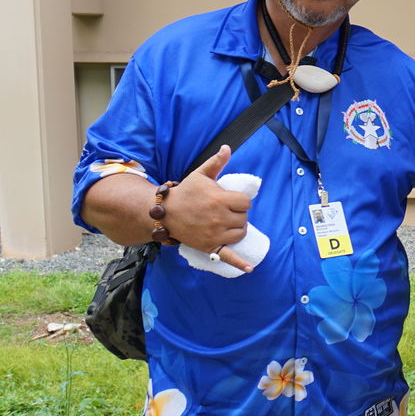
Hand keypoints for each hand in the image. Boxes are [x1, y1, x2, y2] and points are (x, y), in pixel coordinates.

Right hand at [166, 146, 254, 271]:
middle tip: (225, 212)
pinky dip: (239, 264)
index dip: (241, 202)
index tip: (232, 201)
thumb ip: (216, 162)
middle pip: (244, 218)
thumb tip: (227, 147)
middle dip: (238, 215)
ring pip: (240, 234)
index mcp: (220, 199)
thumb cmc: (185, 192)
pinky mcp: (209, 247)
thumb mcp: (200, 175)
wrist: (165, 212)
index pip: (246, 203)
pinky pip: (227, 256)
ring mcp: (215, 234)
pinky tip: (249, 268)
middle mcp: (219, 218)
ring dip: (237, 230)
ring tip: (226, 224)